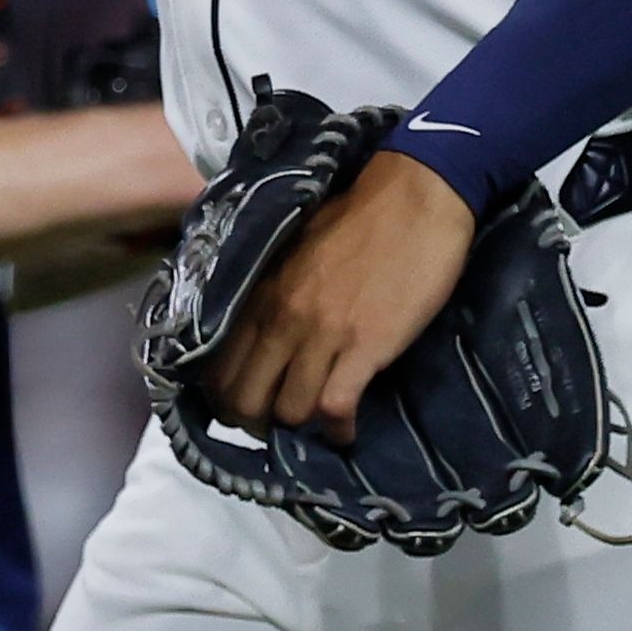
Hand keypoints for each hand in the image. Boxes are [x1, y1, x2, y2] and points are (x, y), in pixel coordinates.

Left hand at [205, 150, 476, 442]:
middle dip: (255, 426)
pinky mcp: (365, 346)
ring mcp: (321, 334)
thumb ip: (276, 293)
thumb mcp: (295, 254)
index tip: (246, 411)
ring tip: (318, 426)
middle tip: (279, 431)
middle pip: (244, 400)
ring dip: (303, 430)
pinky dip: (340, 430)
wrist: (413, 199)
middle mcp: (281, 318)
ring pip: (288, 411)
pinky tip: (347, 430)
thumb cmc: (358, 221)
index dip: (226, 401)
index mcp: (261, 295)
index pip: (218, 368)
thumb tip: (267, 329)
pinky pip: (336, 406)